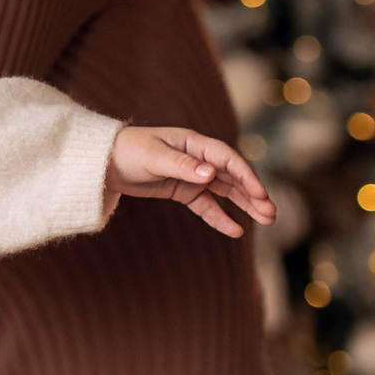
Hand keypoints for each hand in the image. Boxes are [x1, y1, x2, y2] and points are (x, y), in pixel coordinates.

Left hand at [108, 126, 276, 237]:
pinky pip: (206, 205)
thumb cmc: (127, 151)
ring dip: (245, 205)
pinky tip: (235, 231)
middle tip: (271, 213)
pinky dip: (220, 217)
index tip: (260, 193)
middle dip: (253, 194)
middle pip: (232, 176)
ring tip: (266, 220)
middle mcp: (197, 158)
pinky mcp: (183, 191)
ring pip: (225, 191)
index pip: (227, 159)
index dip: (246, 176)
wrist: (102, 162)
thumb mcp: (152, 157)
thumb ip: (181, 165)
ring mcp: (192, 175)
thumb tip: (210, 173)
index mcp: (193, 143)